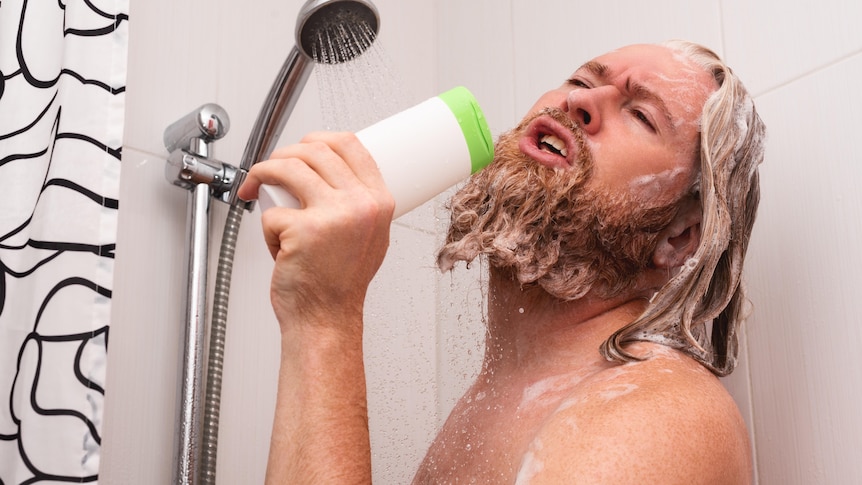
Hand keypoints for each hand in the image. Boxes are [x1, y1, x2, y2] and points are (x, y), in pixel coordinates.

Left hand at [237, 131, 394, 328]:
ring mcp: (334, 216)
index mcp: (379, 202)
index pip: (350, 144)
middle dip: (283, 154)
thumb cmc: (341, 284)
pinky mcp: (303, 230)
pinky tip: (278, 246)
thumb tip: (327, 171)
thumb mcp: (370, 236)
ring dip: (263, 173)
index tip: (302, 147)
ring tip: (257, 188)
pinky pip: (271, 211)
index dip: (318, 138)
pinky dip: (266, 227)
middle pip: (315, 150)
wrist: (327, 320)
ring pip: (288, 168)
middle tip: (271, 169)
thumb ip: (358, 203)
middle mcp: (361, 205)